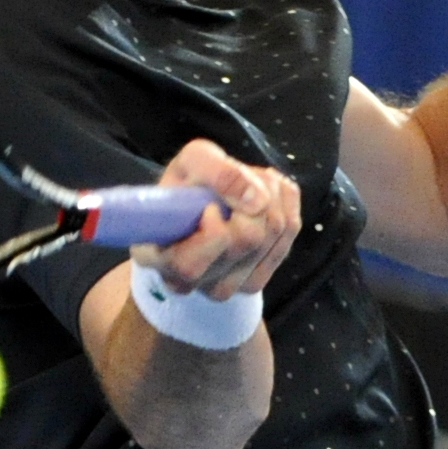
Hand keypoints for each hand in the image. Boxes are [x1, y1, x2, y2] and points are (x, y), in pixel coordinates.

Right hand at [131, 139, 300, 300]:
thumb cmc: (186, 183)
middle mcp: (188, 282)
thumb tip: (257, 200)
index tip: (211, 206)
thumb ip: (218, 173)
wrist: (198, 202)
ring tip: (249, 184)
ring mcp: (224, 287)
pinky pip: (289, 234)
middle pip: (246, 241)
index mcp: (158, 258)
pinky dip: (285, 202)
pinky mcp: (254, 280)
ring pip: (272, 236)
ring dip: (270, 196)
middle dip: (252, 196)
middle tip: (238, 179)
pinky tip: (266, 194)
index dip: (212, 232)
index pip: (190, 264)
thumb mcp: (192, 161)